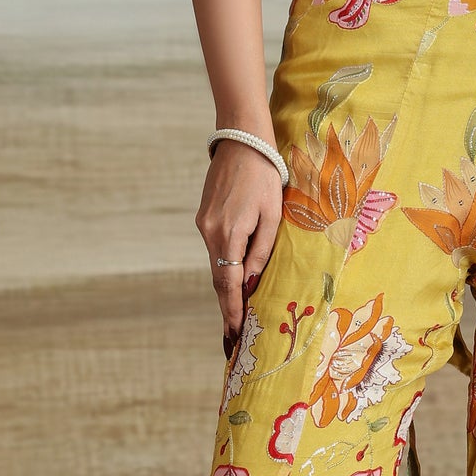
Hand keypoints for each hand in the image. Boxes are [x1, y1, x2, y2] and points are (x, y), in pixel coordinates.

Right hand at [197, 144, 284, 337]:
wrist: (241, 141)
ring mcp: (203, 224)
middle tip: (233, 334)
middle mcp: (209, 232)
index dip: (232, 310)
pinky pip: (216, 248)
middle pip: (218, 278)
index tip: (234, 333)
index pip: (228, 283)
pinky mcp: (203, 216)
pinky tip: (235, 278)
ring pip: (217, 263)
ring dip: (227, 287)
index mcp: (228, 233)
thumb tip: (249, 283)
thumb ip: (261, 252)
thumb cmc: (265, 176)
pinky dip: (224, 265)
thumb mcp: (272, 216)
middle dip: (227, 306)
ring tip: (239, 312)